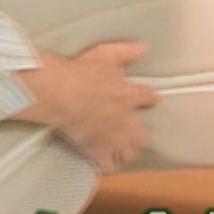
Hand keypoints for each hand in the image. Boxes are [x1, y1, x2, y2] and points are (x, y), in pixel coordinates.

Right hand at [11, 40, 156, 173]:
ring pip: (128, 154)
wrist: (61, 94)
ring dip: (126, 153)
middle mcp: (125, 121)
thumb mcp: (105, 54)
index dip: (150, 98)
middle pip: (142, 137)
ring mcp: (112, 139)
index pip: (147, 98)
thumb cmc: (82, 72)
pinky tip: (101, 164)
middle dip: (140, 137)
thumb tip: (143, 48)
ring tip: (121, 152)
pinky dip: (105, 165)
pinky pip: (106, 166)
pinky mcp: (96, 151)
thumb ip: (125, 52)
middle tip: (134, 136)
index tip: (152, 99)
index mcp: (128, 96)